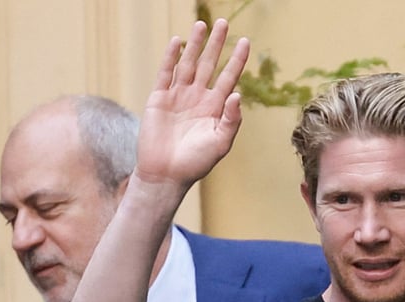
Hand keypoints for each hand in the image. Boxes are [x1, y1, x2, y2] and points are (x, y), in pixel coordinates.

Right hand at [135, 19, 249, 189]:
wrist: (166, 175)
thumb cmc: (196, 163)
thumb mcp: (220, 143)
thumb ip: (231, 119)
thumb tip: (238, 94)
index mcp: (215, 108)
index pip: (229, 78)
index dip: (237, 60)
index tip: (246, 42)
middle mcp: (198, 98)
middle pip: (209, 64)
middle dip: (216, 44)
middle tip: (224, 23)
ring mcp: (178, 96)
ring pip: (188, 64)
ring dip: (195, 45)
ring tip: (202, 25)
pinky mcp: (159, 99)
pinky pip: (166, 73)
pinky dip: (171, 58)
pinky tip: (178, 42)